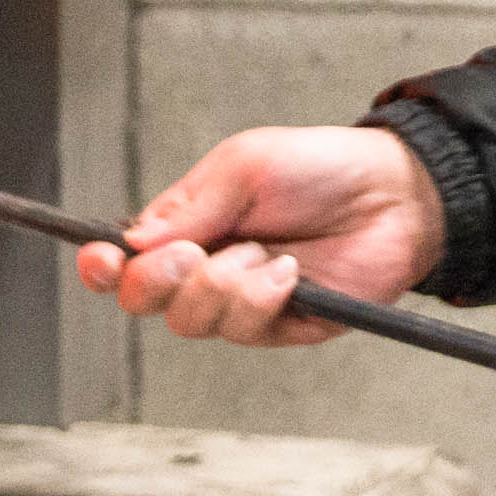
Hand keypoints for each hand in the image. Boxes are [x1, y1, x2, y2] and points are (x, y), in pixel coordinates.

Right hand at [81, 124, 446, 347]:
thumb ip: (186, 206)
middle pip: (149, 302)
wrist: (393, 192)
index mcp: (189, 229)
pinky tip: (290, 272)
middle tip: (193, 255)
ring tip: (266, 252)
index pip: (127, 262)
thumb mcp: (243, 166)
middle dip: (161, 281)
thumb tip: (131, 241)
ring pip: (195, 321)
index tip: (101, 260)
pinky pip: (247, 330)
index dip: (104, 268)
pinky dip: (264, 298)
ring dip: (226, 285)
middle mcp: (209, 271)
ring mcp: (245, 303)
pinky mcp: (283, 326)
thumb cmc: (319, 169)